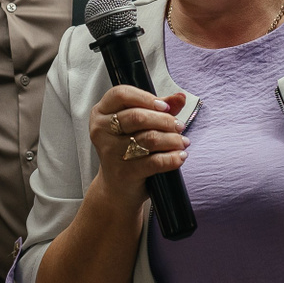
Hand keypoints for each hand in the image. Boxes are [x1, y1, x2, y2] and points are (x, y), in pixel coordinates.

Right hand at [87, 86, 187, 208]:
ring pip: (149, 138)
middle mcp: (100, 130)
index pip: (121, 94)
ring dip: (172, 139)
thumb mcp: (139, 125)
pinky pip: (154, 162)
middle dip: (165, 120)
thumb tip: (180, 97)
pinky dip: (172, 158)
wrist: (117, 188)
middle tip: (179, 126)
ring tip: (183, 142)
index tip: (165, 107)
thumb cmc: (128, 149)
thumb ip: (158, 108)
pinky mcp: (123, 172)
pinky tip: (180, 156)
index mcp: (101, 112)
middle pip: (137, 116)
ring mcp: (110, 152)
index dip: (146, 98)